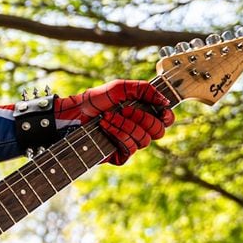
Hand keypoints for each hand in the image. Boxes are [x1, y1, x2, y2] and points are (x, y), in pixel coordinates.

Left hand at [55, 79, 174, 164]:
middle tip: (123, 110)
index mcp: (143, 113)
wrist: (74, 113)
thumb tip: (165, 102)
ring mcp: (129, 143)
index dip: (167, 117)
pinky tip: (105, 128)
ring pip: (143, 140)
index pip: (166, 120)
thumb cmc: (96, 99)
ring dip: (125, 126)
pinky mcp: (119, 155)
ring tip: (107, 118)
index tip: (161, 110)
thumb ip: (144, 90)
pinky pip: (130, 150)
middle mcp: (139, 129)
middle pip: (158, 132)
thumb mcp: (120, 87)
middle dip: (142, 119)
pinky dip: (118, 136)